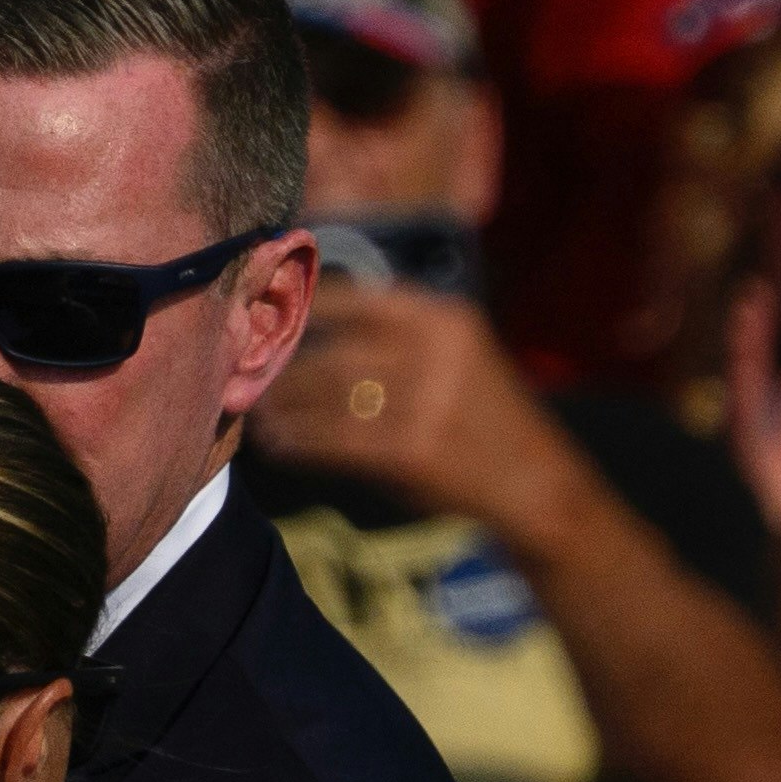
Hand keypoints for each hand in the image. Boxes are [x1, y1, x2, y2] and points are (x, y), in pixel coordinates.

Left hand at [247, 280, 577, 536]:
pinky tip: (276, 444)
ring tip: (257, 412)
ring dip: (281, 407)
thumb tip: (298, 320)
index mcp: (441, 319)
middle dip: (283, 369)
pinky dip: (296, 442)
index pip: (351, 300)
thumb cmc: (478, 412)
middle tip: (247, 376)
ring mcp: (422, 402)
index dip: (300, 310)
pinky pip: (330, 441)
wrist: (533, 480)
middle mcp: (432, 352)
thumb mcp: (455, 353)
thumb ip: (393, 333)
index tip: (262, 317)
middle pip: (329, 353)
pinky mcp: (409, 450)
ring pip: (324, 397)